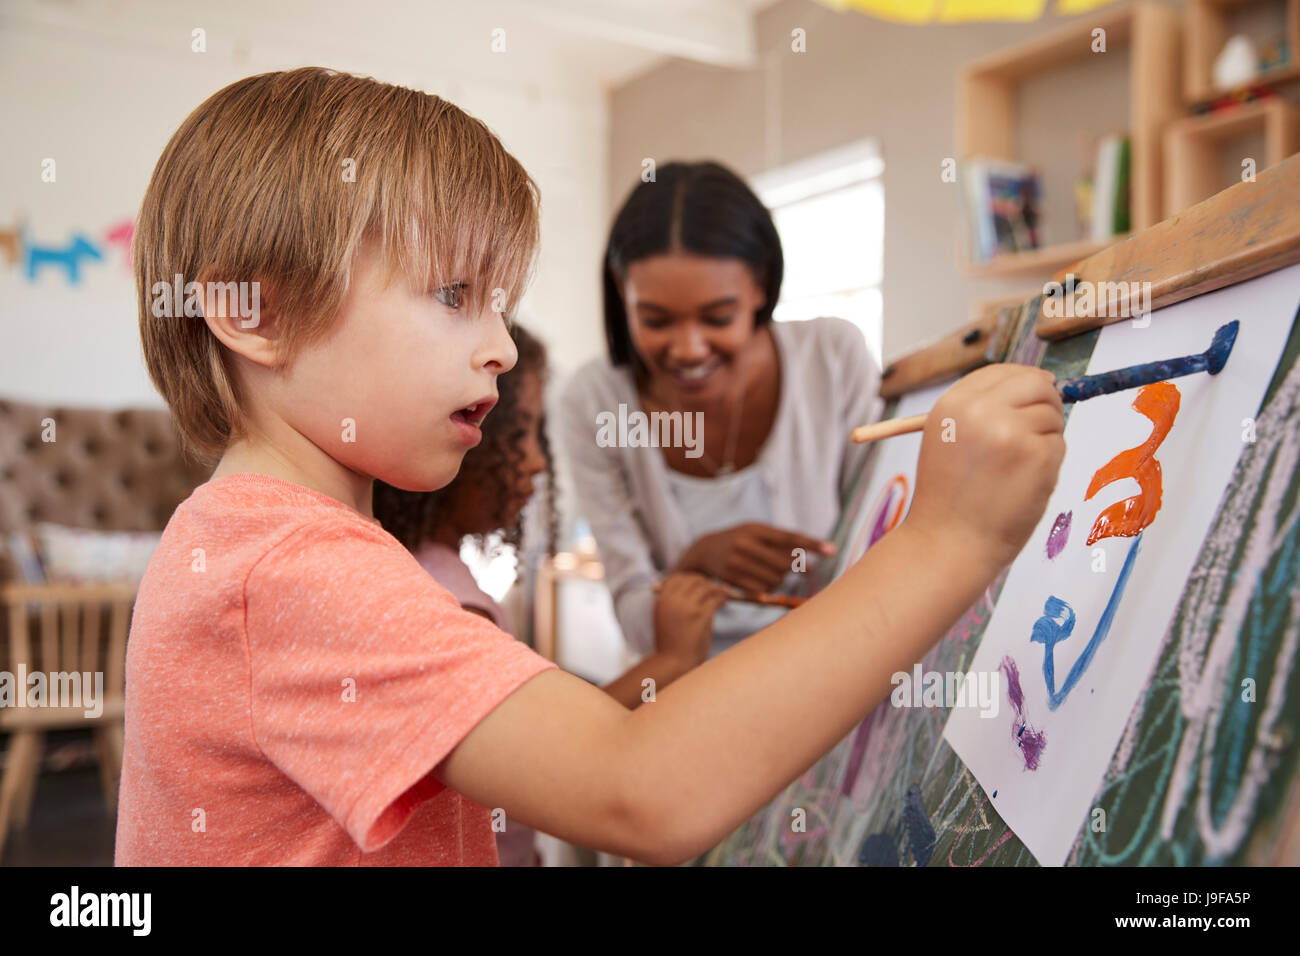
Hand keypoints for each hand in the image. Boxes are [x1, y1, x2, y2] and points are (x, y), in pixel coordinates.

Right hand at [653, 572, 730, 667]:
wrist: (672, 664)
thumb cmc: (671, 646)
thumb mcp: (667, 620)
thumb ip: (679, 605)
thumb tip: (699, 592)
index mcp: (662, 601)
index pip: (677, 578)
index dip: (689, 579)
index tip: (699, 584)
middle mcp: (673, 600)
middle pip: (692, 580)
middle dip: (705, 583)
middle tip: (713, 588)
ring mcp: (687, 607)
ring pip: (706, 587)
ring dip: (716, 589)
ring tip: (723, 593)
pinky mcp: (700, 615)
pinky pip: (715, 599)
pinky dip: (722, 597)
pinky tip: (725, 600)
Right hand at [674, 522, 835, 591]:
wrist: (704, 550)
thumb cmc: (738, 539)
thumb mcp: (755, 532)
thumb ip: (778, 541)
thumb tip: (808, 557)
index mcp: (755, 529)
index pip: (789, 537)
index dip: (811, 544)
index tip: (832, 550)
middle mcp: (746, 544)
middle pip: (785, 562)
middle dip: (799, 567)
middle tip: (809, 570)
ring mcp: (738, 563)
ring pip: (776, 578)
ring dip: (783, 579)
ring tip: (777, 572)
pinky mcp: (733, 579)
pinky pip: (763, 590)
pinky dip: (770, 588)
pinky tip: (765, 581)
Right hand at [905, 364, 1065, 569]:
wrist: (948, 543)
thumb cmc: (950, 499)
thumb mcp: (948, 439)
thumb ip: (981, 410)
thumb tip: (1038, 383)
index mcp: (953, 404)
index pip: (1001, 371)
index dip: (1023, 381)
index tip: (1034, 394)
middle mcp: (980, 410)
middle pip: (1035, 383)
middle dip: (1046, 402)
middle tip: (1039, 430)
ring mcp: (1011, 431)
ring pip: (1051, 416)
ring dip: (1044, 440)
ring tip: (1016, 471)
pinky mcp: (1037, 455)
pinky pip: (1059, 445)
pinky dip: (1049, 464)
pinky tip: (1023, 485)